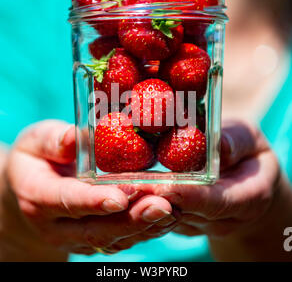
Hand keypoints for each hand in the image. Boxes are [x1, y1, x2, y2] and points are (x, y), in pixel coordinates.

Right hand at [2, 120, 177, 259]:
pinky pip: (118, 241)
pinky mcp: (90, 240)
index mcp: (38, 196)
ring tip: (170, 212)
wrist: (29, 189)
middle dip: (130, 219)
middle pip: (95, 228)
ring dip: (143, 228)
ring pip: (111, 240)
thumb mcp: (36, 141)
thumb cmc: (35, 159)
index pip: (67, 201)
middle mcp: (56, 226)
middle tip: (161, 206)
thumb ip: (54, 140)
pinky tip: (165, 218)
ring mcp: (74, 238)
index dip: (93, 201)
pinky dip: (143, 231)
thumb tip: (78, 136)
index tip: (120, 198)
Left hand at [121, 120, 287, 250]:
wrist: (247, 183)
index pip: (217, 202)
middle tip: (125, 186)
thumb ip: (236, 141)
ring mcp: (201, 223)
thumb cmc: (250, 155)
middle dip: (153, 200)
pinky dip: (141, 200)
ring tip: (114, 187)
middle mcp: (222, 219)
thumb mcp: (250, 140)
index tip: (164, 187)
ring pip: (168, 217)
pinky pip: (162, 214)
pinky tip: (119, 186)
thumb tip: (219, 144)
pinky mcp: (184, 221)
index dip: (189, 195)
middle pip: (185, 213)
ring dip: (141, 203)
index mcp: (247, 199)